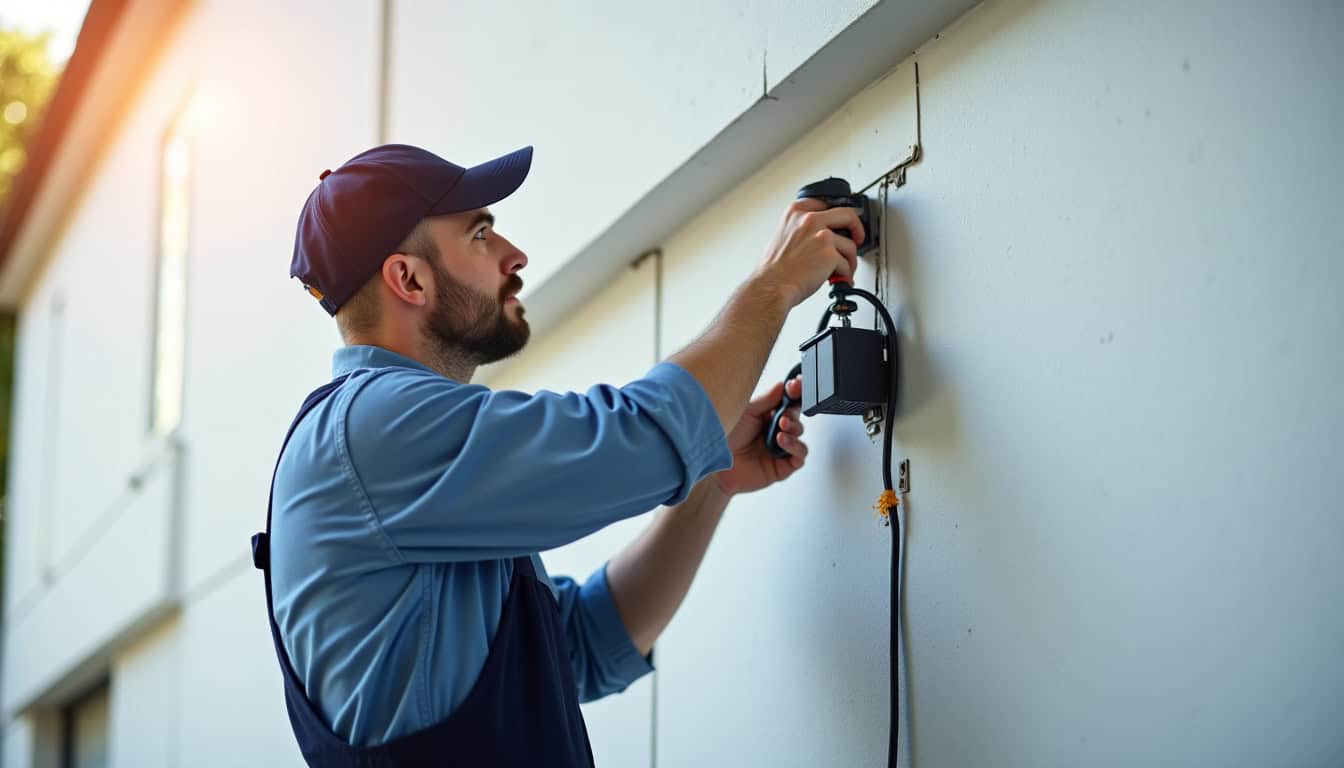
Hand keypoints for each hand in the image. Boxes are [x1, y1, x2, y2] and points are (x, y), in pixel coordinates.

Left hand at [714, 376, 807, 496]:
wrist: (717, 465)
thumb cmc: (725, 438)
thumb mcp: (746, 412)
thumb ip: (767, 399)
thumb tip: (782, 385)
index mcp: (766, 416)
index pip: (787, 402)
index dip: (795, 394)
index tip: (797, 386)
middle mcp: (773, 432)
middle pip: (796, 418)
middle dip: (792, 415)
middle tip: (782, 417)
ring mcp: (778, 449)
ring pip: (799, 436)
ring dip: (794, 430)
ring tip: (781, 429)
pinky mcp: (781, 467)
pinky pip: (799, 457)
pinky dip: (796, 447)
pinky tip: (782, 442)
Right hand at [754, 198, 863, 308]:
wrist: (771, 287)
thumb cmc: (774, 269)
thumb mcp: (783, 236)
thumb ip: (802, 229)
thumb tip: (821, 234)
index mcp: (796, 212)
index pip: (826, 203)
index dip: (839, 215)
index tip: (844, 222)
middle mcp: (809, 219)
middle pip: (848, 215)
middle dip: (857, 229)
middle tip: (857, 238)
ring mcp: (821, 235)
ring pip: (850, 245)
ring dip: (849, 260)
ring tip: (842, 270)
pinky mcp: (829, 254)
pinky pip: (847, 264)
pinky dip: (845, 274)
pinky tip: (838, 279)